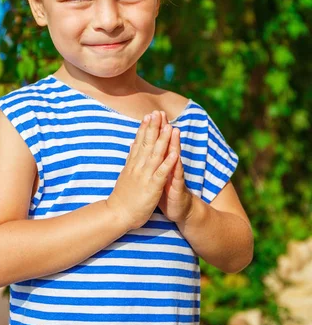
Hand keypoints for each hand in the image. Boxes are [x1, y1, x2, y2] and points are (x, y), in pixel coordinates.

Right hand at [107, 110, 178, 229]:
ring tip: (169, 127)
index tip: (149, 115)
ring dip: (163, 140)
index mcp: (133, 163)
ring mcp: (145, 176)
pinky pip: (161, 174)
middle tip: (158, 113)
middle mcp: (138, 166)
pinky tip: (174, 154)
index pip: (139, 142)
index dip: (145, 128)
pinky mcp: (151, 187)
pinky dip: (167, 164)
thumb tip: (132, 144)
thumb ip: (130, 158)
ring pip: (155, 155)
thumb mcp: (125, 173)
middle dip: (154, 128)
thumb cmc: (122, 196)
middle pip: (147, 144)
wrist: (118, 214)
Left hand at [157, 111, 193, 225]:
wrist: (180, 210)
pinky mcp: (178, 188)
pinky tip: (176, 156)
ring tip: (173, 129)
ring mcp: (174, 176)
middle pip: (166, 145)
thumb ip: (153, 162)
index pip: (157, 144)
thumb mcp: (156, 175)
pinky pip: (177, 176)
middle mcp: (169, 167)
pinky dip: (175, 166)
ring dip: (174, 143)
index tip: (150, 114)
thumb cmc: (165, 192)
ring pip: (174, 157)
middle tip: (162, 114)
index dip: (154, 129)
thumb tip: (144, 149)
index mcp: (160, 164)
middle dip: (163, 130)